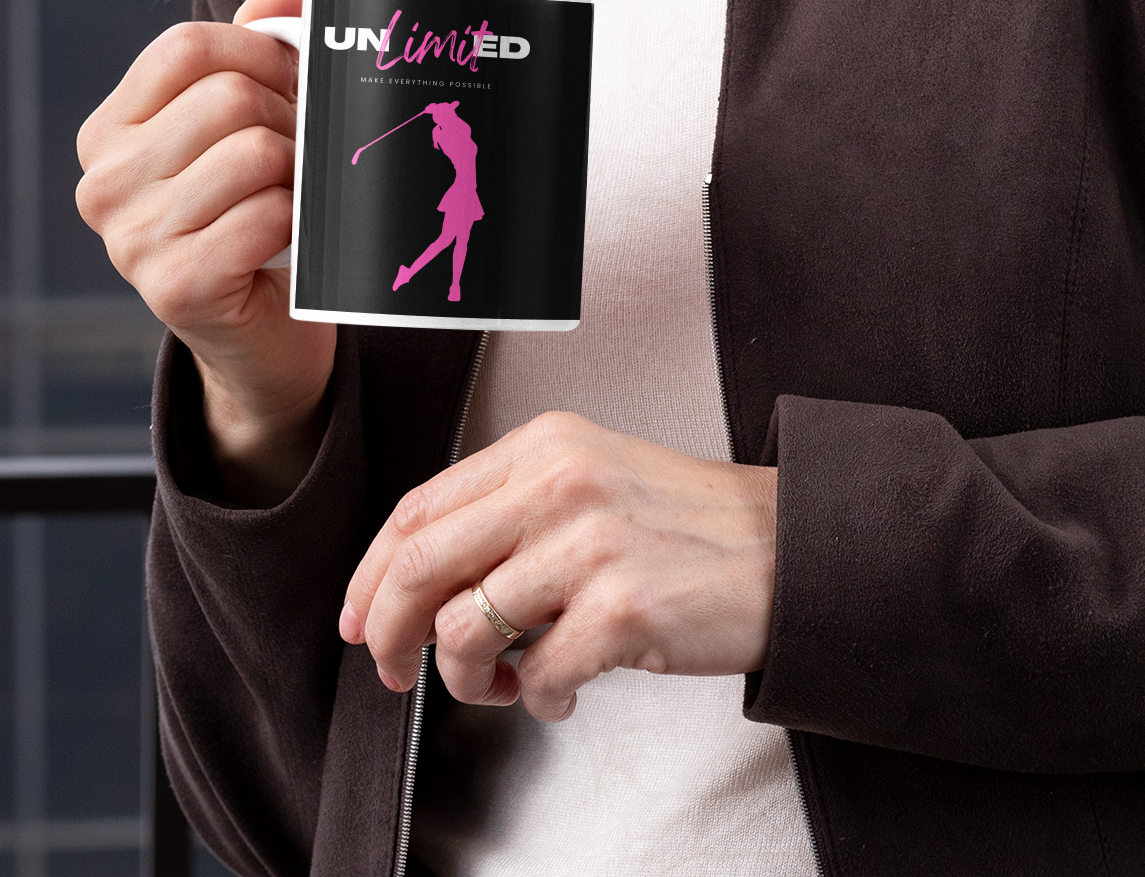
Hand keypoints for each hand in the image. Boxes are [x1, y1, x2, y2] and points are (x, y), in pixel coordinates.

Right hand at [76, 0, 336, 502]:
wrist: (262, 334)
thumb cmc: (256, 210)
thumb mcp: (253, 119)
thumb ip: (263, 45)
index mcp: (111, 130)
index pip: (187, 45)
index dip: (261, 51)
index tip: (292, 82)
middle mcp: (104, 183)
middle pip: (228, 96)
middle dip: (291, 115)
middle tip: (306, 149)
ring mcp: (130, 241)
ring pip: (255, 151)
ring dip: (300, 170)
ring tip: (298, 192)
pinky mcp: (174, 288)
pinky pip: (267, 213)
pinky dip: (299, 218)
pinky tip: (291, 238)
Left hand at [339, 411, 777, 720]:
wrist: (787, 548)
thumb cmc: (685, 524)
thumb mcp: (589, 479)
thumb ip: (509, 508)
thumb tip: (416, 580)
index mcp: (545, 444)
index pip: (420, 508)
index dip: (371, 573)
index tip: (358, 618)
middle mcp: (562, 482)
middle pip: (421, 565)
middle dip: (389, 633)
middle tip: (395, 671)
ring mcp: (593, 544)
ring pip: (467, 630)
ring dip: (469, 680)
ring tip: (506, 683)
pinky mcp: (625, 608)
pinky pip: (539, 677)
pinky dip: (539, 701)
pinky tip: (563, 691)